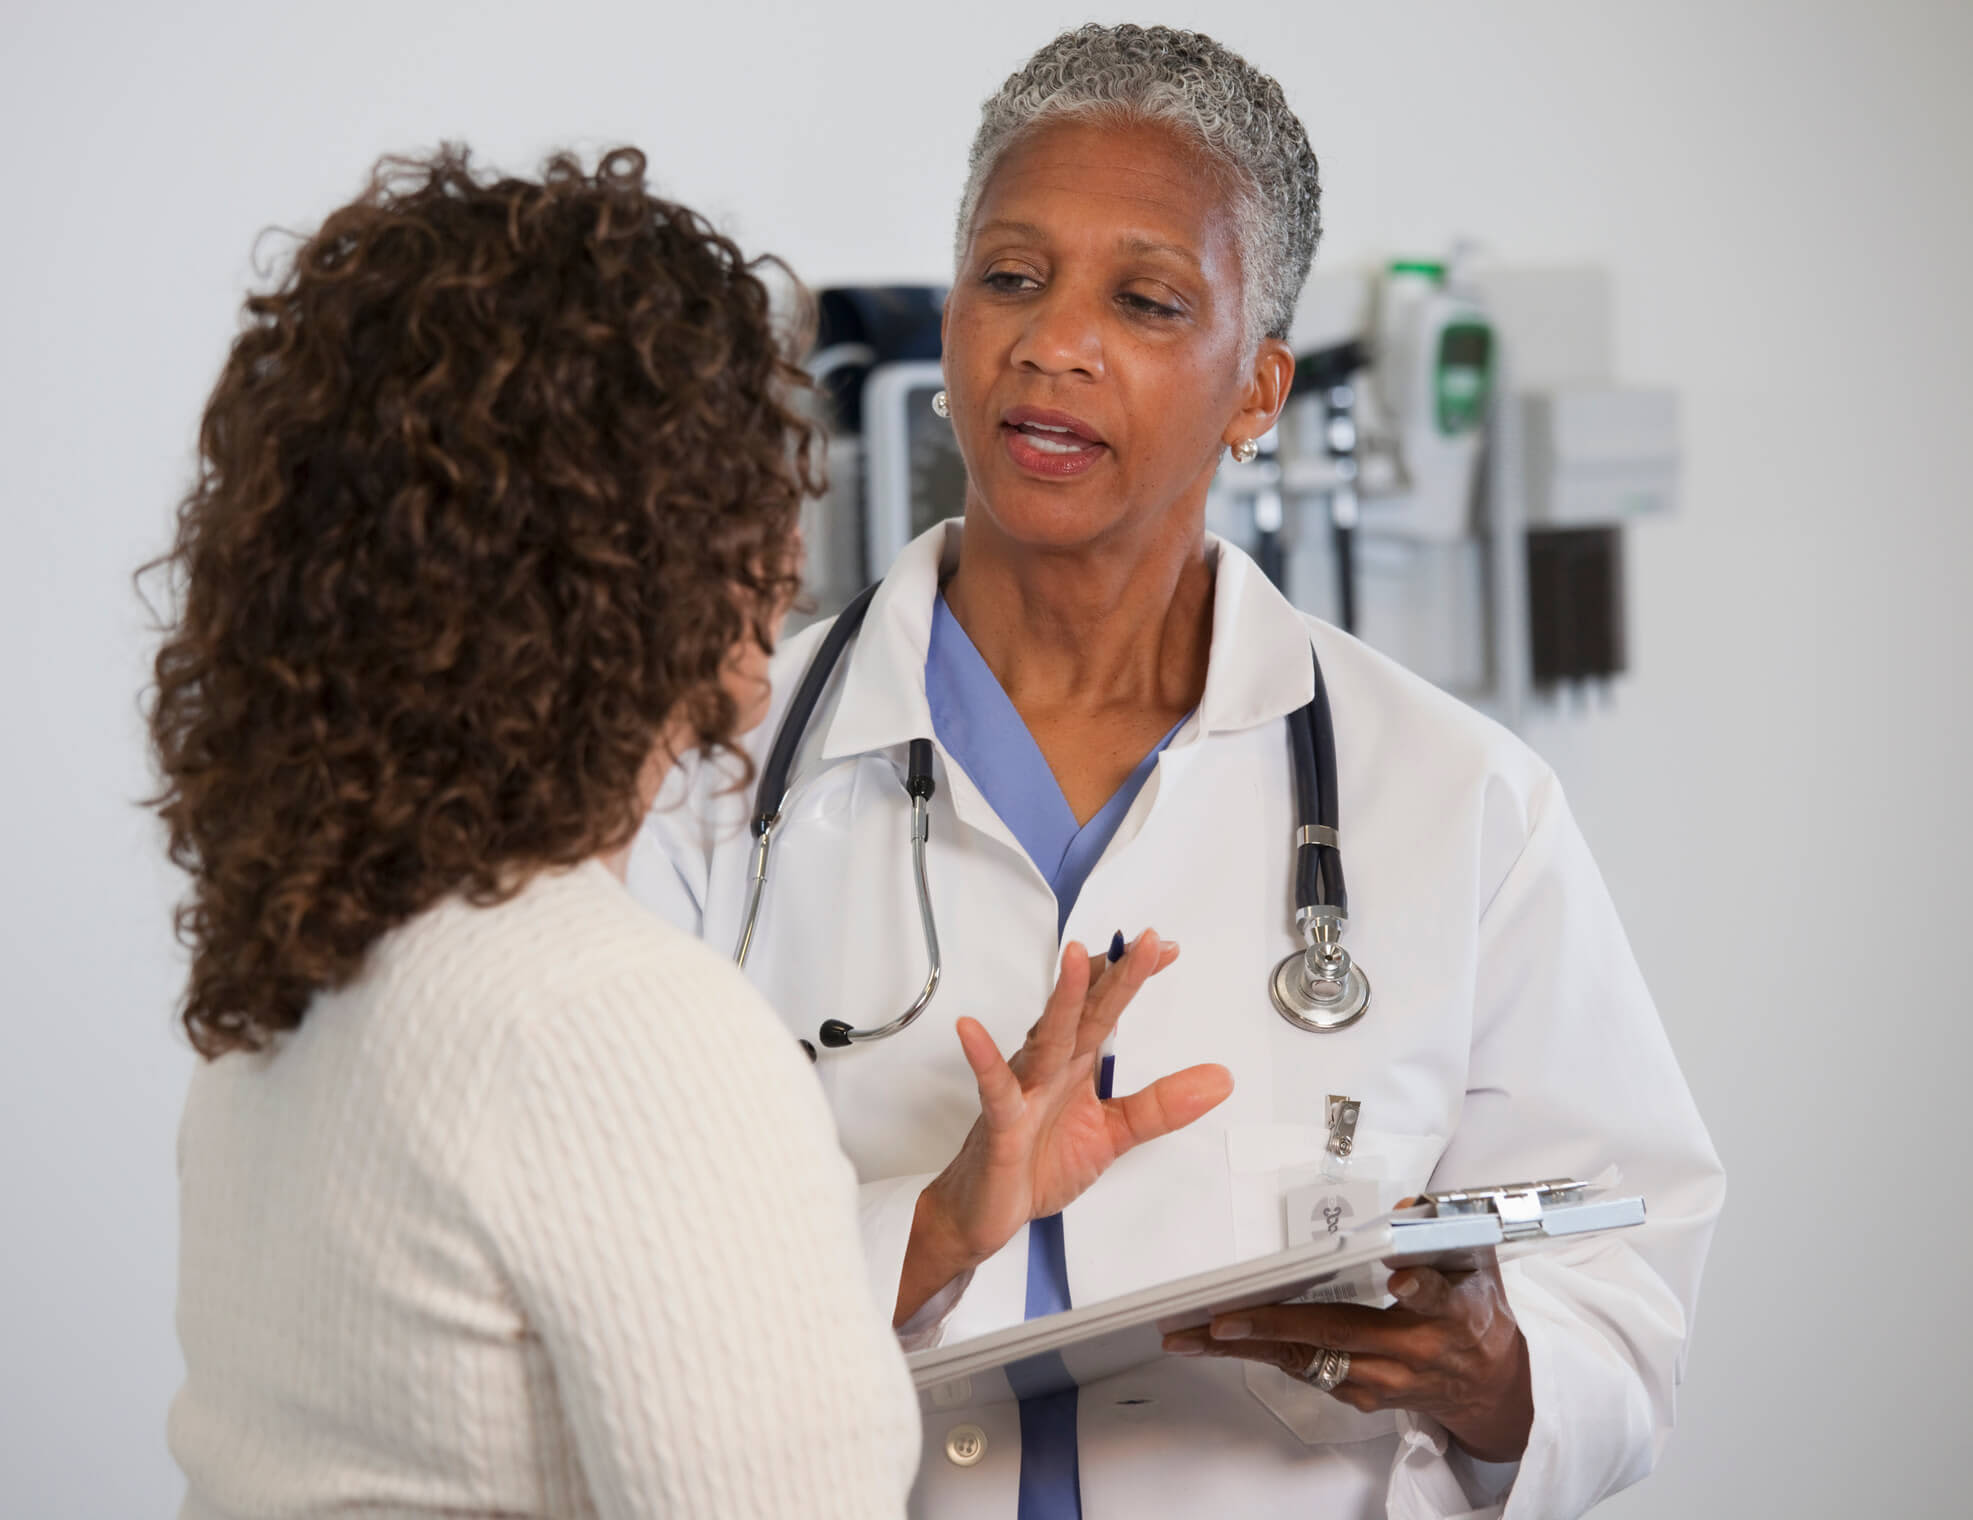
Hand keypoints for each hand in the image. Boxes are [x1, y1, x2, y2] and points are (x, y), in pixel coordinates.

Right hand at [895, 932, 1233, 1323]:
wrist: (986, 1209)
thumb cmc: (1039, 1162)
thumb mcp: (1114, 1133)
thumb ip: (1162, 1105)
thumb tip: (1219, 1079)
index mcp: (1076, 1063)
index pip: (1107, 1008)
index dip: (1133, 976)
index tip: (1166, 948)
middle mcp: (1050, 1066)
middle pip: (1086, 1012)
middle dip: (1114, 975)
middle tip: (1146, 943)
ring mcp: (1023, 1089)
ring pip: (1047, 1037)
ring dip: (1062, 998)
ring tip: (1075, 958)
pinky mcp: (1001, 1122)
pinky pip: (995, 1088)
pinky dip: (984, 1060)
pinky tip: (973, 1032)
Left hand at [1161, 1259, 1533, 1461]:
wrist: (1489, 1389)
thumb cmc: (1478, 1316)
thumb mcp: (1476, 1264)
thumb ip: (1445, 1231)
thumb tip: (1407, 1204)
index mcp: (1452, 1313)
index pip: (1435, 1297)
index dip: (1419, 1288)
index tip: (1399, 1278)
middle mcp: (1413, 1352)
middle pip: (1341, 1334)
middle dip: (1275, 1326)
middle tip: (1223, 1320)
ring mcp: (1384, 1379)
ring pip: (1309, 1360)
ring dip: (1250, 1347)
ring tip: (1197, 1335)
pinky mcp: (1363, 1395)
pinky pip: (1307, 1371)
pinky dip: (1265, 1355)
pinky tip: (1223, 1343)